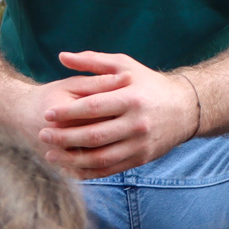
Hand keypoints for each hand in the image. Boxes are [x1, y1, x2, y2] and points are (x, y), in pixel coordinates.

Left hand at [35, 51, 201, 179]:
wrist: (185, 109)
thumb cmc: (148, 84)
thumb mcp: (125, 66)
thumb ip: (93, 61)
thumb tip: (62, 56)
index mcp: (131, 98)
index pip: (93, 107)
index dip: (68, 112)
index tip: (48, 114)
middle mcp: (137, 123)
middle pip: (94, 135)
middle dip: (64, 137)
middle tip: (43, 134)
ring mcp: (140, 144)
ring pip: (100, 158)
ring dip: (72, 159)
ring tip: (50, 155)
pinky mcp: (141, 159)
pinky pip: (110, 169)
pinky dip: (88, 171)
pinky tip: (70, 167)